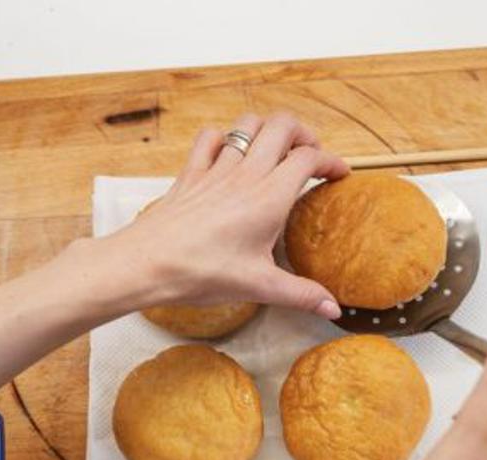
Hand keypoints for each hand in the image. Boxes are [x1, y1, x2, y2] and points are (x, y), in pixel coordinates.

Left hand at [104, 112, 347, 318]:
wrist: (147, 264)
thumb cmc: (201, 273)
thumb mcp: (259, 287)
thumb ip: (301, 294)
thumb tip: (333, 308)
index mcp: (269, 198)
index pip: (309, 159)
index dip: (331, 161)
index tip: (339, 175)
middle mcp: (245, 174)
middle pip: (283, 126)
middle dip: (303, 133)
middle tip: (310, 156)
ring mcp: (216, 169)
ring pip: (248, 124)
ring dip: (267, 129)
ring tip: (276, 149)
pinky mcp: (191, 174)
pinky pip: (209, 138)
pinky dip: (224, 138)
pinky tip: (229, 154)